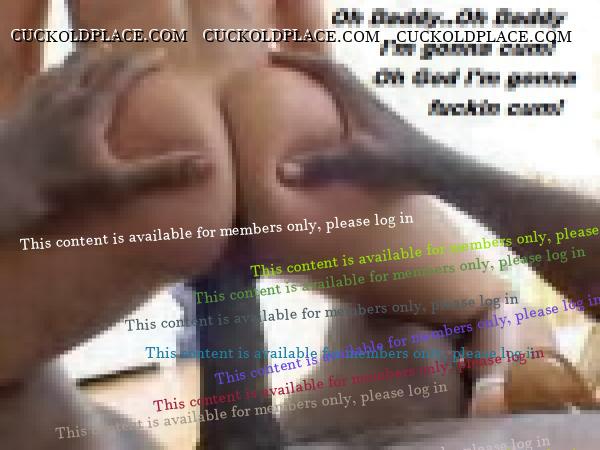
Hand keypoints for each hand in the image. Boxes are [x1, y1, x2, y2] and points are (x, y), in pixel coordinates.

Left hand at [0, 49, 209, 236]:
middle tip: (128, 54)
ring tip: (92, 59)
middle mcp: (63, 97)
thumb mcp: (118, 183)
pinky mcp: (18, 114)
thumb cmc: (60, 187)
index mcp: (89, 108)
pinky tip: (50, 82)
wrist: (1, 188)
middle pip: (89, 62)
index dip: (143, 61)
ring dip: (81, 60)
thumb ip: (161, 174)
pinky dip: (50, 76)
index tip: (161, 55)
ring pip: (61, 68)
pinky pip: (37, 83)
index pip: (121, 73)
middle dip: (113, 55)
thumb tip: (205, 164)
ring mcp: (37, 103)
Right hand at [271, 51, 440, 189]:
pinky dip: (330, 104)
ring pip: (342, 88)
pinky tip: (326, 122)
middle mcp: (365, 100)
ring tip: (298, 89)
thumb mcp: (358, 163)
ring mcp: (373, 113)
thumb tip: (282, 171)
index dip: (297, 60)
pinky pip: (347, 106)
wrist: (435, 170)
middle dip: (305, 66)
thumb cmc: (400, 162)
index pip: (325, 69)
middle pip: (333, 72)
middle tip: (281, 67)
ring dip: (320, 83)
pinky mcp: (378, 128)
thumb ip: (321, 166)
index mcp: (358, 100)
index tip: (272, 56)